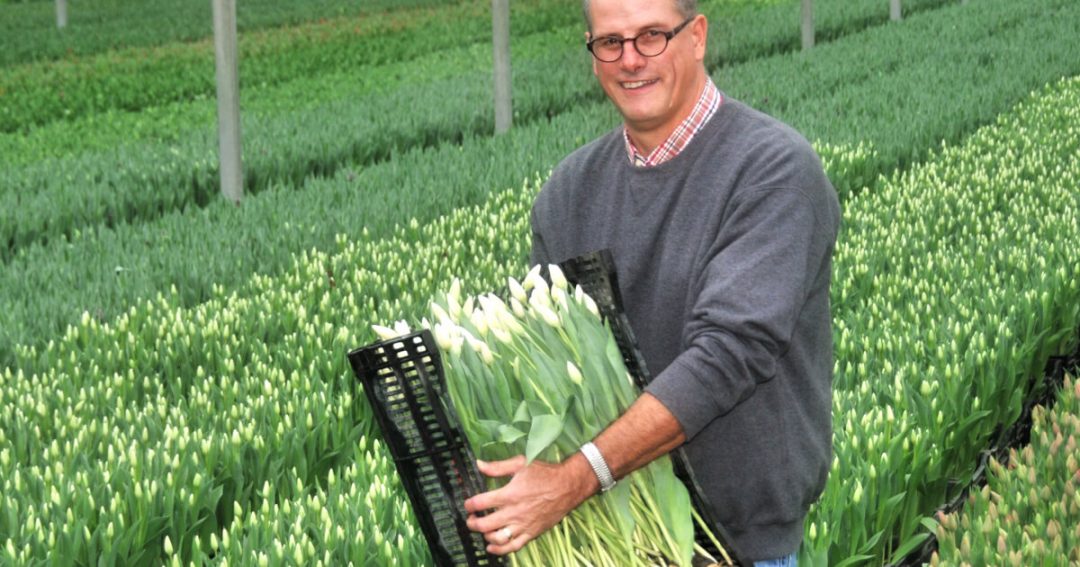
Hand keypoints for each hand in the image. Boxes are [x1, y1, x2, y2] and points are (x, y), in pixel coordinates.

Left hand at [464, 454, 596, 554]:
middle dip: (473, 523)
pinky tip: (491, 547)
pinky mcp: (531, 533)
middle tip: (471, 519)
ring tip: (482, 530)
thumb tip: (479, 465)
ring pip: (497, 538)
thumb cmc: (545, 474)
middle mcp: (514, 512)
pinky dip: (499, 550)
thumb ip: (498, 467)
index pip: (480, 503)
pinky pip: (513, 547)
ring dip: (485, 536)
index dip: (469, 505)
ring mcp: (523, 525)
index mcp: (509, 494)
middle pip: (485, 524)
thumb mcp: (520, 464)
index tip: (468, 504)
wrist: (568, 486)